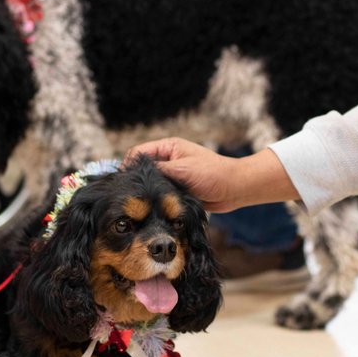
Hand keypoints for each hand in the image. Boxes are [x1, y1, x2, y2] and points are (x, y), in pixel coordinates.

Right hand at [126, 138, 240, 211]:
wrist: (235, 189)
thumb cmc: (213, 174)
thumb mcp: (183, 170)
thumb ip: (159, 171)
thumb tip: (136, 174)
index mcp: (168, 147)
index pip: (138, 153)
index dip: (128, 165)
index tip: (122, 180)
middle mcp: (168, 160)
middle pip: (142, 169)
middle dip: (135, 180)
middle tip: (127, 194)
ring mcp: (172, 176)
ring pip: (150, 184)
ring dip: (146, 192)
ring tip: (138, 203)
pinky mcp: (177, 190)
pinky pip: (160, 194)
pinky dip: (156, 200)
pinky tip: (150, 209)